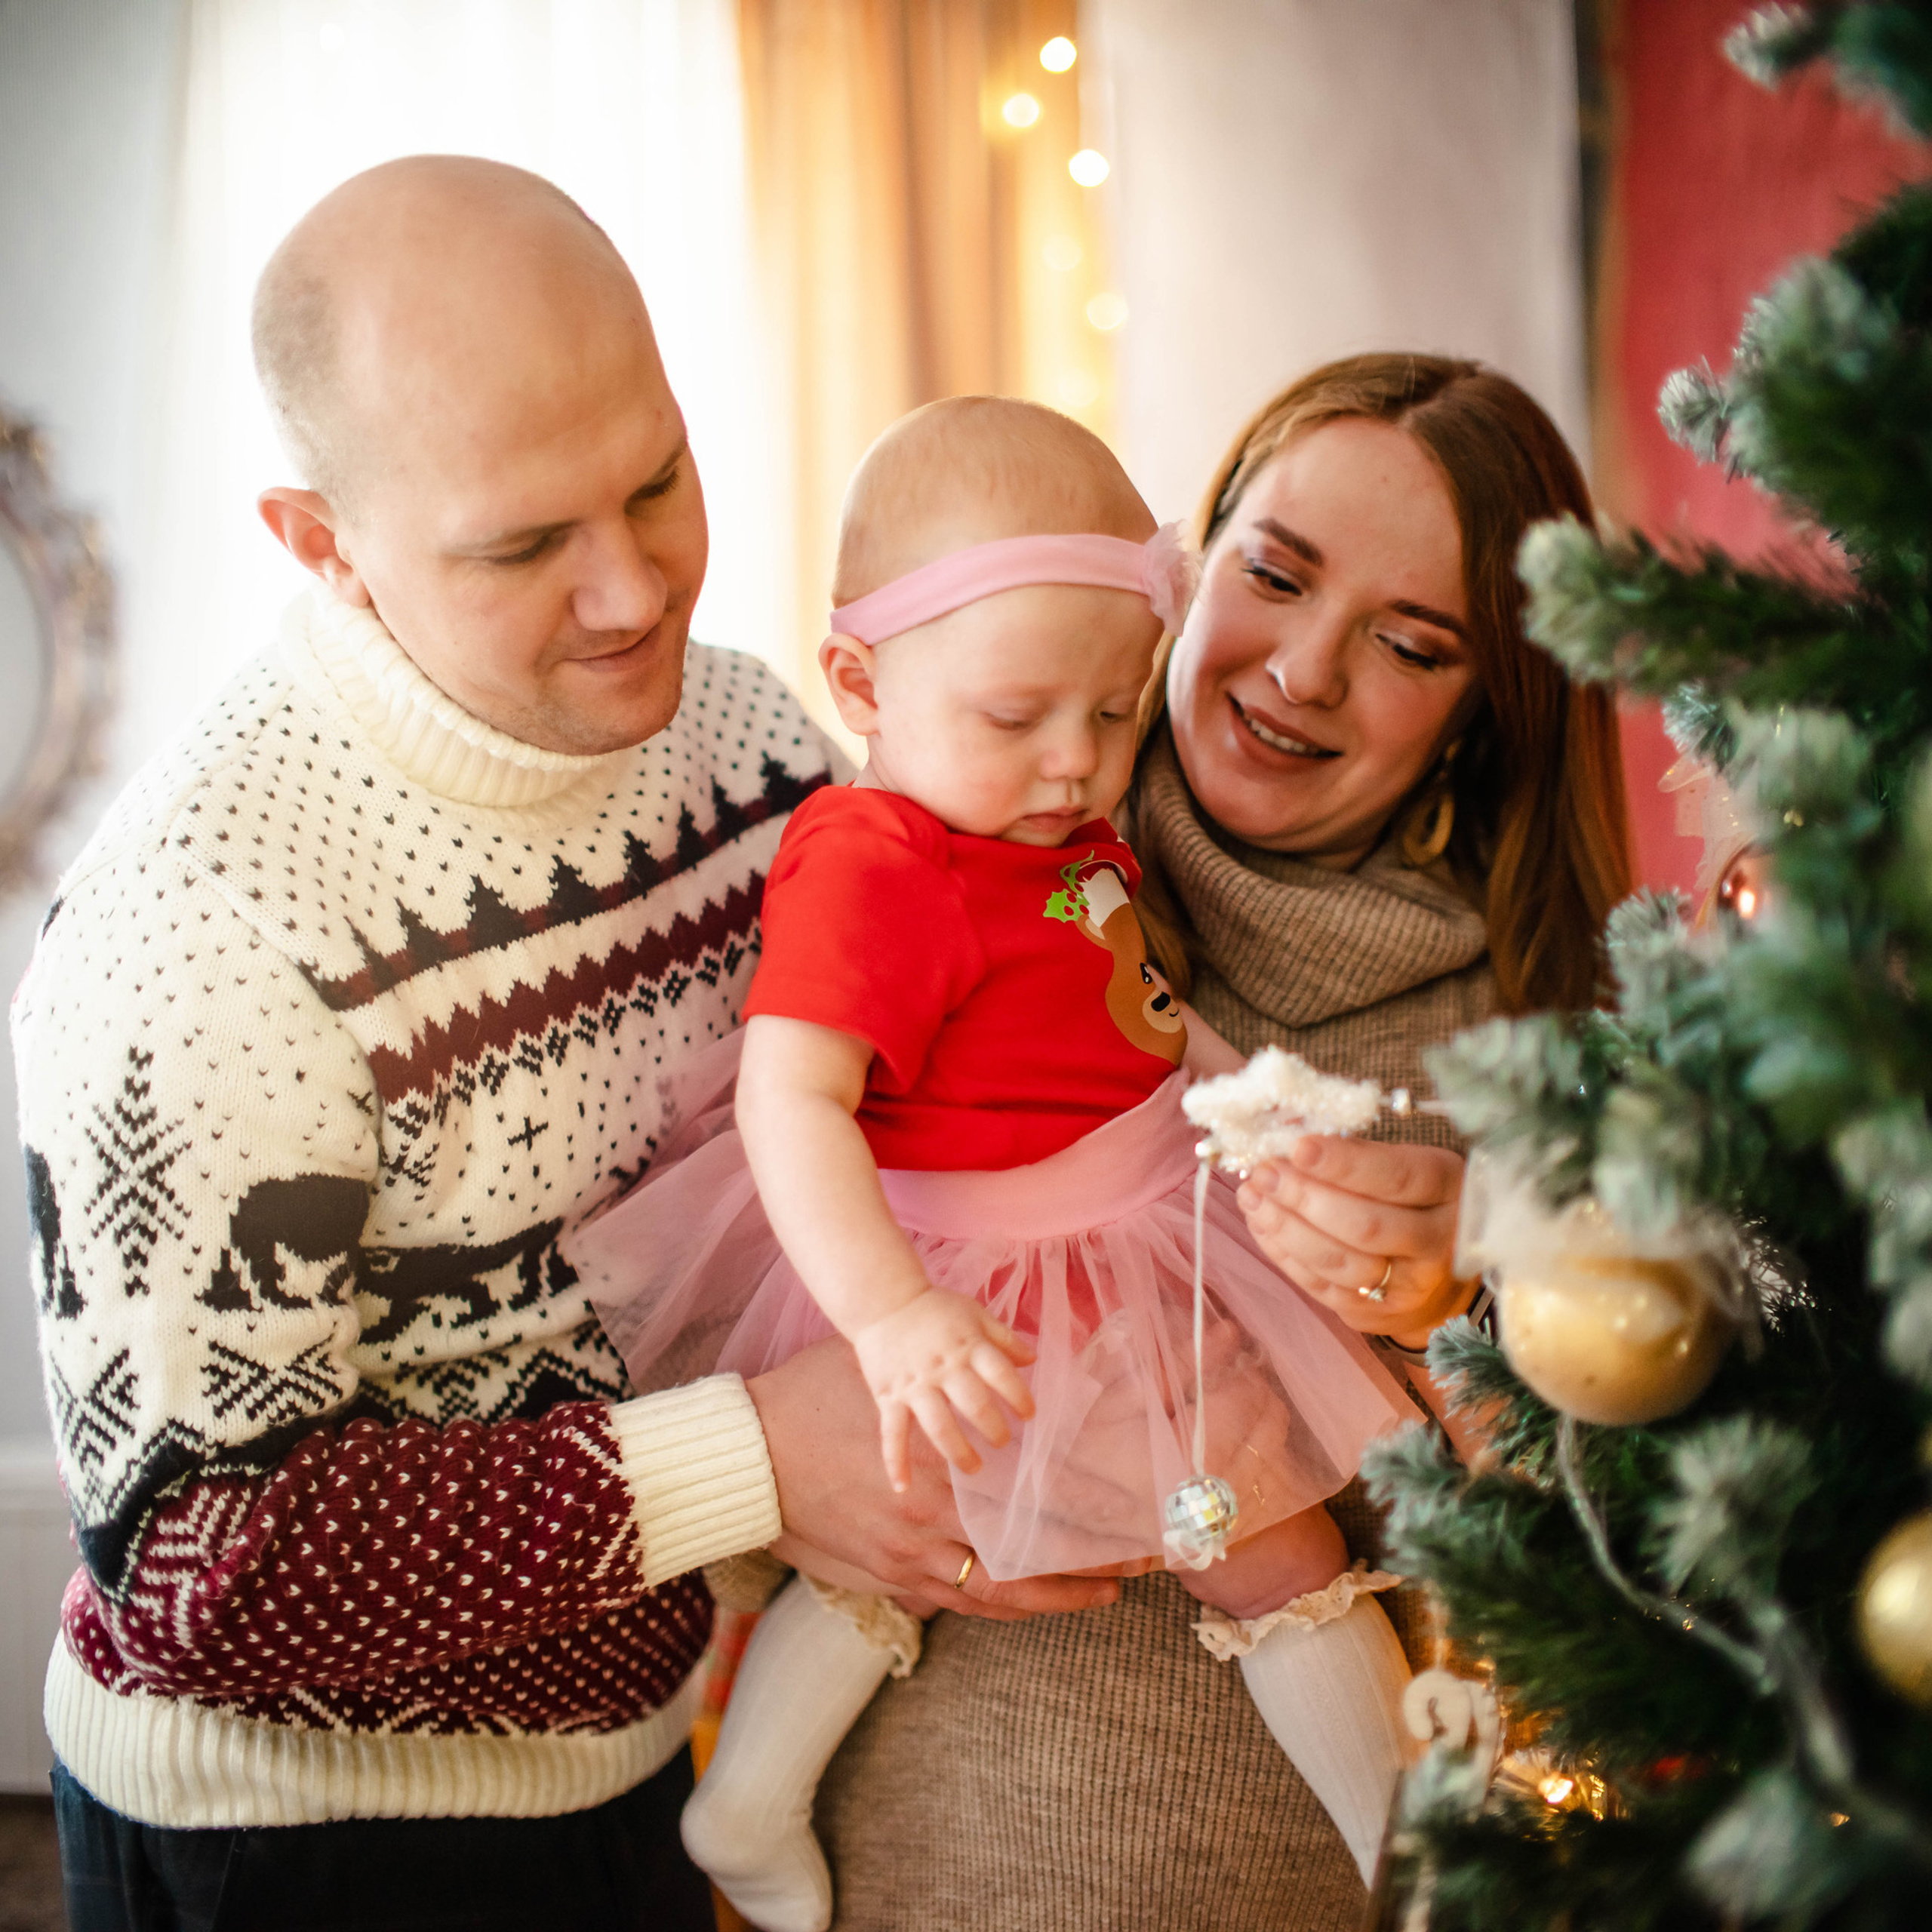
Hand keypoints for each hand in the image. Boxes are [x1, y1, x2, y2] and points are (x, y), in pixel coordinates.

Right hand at [745, 1335, 1115, 1619]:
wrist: (748, 1455)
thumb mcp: (889, 1377)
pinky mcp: (889, 1575)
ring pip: (1000, 1592)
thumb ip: (950, 1381)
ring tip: (1107, 1590)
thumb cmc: (813, 1397)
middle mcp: (929, 1523)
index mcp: (936, 1467)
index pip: (1033, 1494)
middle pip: (1029, 1554)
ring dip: (1058, 1595)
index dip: (1091, 1505)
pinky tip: (1036, 1598)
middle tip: (1146, 1562)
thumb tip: (1019, 1362)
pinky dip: (1005, 1602)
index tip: (1135, 1505)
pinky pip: (960, 1600)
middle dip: (1093, 1562)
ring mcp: (908, 1558)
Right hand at [852, 1288, 1035, 1488]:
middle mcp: (943, 1367)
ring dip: (958, 1452)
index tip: (1029, 1415)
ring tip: (975, 1467)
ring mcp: (914, 1385)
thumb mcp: (974, 1313)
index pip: (1001, 1375)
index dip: (1020, 1397)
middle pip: (975, 1404)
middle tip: (1002, 1442)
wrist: (883, 1300)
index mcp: (968, 1346)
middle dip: (994, 1429)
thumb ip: (1004, 1338)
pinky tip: (903, 1487)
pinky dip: (895, 1461)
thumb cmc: (934, 1308)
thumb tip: (1033, 1359)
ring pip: (939, 1426)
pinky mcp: (888, 1396)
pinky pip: (892, 1433)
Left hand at [1238, 1134, 1474, 1348]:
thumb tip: (1292, 1133)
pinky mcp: (1373, 1314)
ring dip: (1285, 1227)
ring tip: (1251, 1195)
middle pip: (1365, 1226)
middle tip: (1264, 1172)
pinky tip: (1261, 1222)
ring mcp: (1405, 1287)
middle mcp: (1438, 1245)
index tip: (1299, 1147)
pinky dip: (1283, 1253)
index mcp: (1451, 1191)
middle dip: (1305, 1197)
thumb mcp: (1410, 1163)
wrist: (1441, 1276)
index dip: (1346, 1164)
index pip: (1398, 1178)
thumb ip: (1360, 1151)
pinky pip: (1320, 1285)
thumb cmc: (1415, 1201)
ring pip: (1339, 1262)